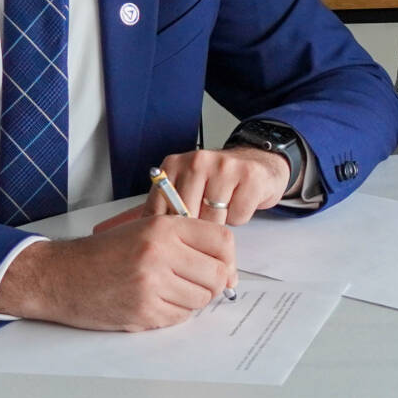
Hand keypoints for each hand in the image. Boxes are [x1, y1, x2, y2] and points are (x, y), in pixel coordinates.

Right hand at [0, 214, 236, 330]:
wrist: (60, 276)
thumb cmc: (103, 253)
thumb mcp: (144, 228)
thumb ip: (185, 239)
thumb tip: (228, 268)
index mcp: (162, 227)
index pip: (222, 240)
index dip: (228, 256)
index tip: (223, 264)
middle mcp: (159, 253)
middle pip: (218, 274)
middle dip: (214, 282)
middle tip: (198, 282)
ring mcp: (151, 285)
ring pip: (202, 299)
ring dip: (194, 299)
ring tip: (171, 290)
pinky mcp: (143, 312)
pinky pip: (180, 317)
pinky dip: (175, 313)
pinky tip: (156, 301)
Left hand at [141, 146, 291, 226]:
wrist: (257, 162)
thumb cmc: (217, 181)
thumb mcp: (186, 188)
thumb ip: (165, 206)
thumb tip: (140, 236)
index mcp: (175, 164)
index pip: (161, 208)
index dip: (169, 229)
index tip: (176, 236)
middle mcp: (197, 161)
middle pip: (188, 216)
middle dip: (197, 226)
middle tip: (205, 219)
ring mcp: (224, 166)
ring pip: (214, 219)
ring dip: (220, 222)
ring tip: (223, 208)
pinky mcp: (249, 176)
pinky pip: (238, 216)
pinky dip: (240, 217)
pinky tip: (239, 202)